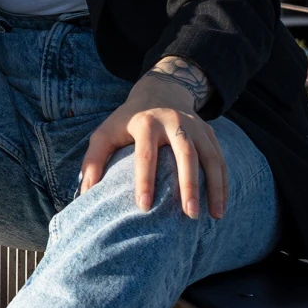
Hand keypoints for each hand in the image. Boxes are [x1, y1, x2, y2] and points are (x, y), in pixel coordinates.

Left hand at [80, 71, 226, 218]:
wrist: (159, 92)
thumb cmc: (127, 121)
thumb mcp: (105, 133)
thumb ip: (93, 160)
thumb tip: (85, 193)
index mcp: (145, 123)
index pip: (145, 155)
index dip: (144, 181)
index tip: (144, 207)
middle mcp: (174, 122)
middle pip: (185, 154)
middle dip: (189, 184)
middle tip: (189, 214)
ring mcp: (196, 126)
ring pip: (210, 157)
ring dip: (214, 187)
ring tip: (214, 216)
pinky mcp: (209, 132)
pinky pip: (220, 160)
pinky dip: (223, 183)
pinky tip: (221, 206)